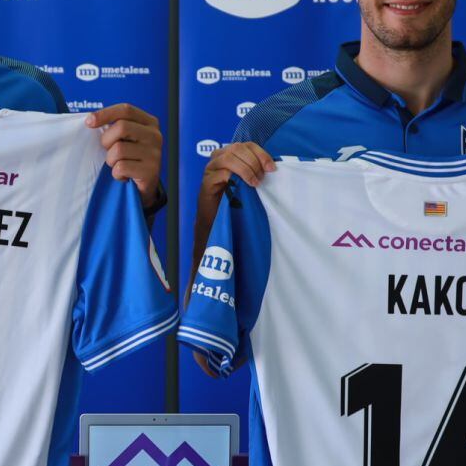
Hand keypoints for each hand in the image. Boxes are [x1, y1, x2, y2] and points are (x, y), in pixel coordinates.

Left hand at [85, 104, 162, 207]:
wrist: (146, 184)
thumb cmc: (131, 157)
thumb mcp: (127, 138)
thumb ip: (116, 126)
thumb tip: (90, 120)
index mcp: (149, 122)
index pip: (126, 110)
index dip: (105, 113)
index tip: (89, 121)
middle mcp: (155, 135)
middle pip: (121, 127)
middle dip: (107, 140)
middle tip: (108, 150)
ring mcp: (154, 153)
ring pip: (118, 149)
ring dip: (111, 160)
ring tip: (118, 164)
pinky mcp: (150, 171)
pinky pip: (121, 167)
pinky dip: (116, 173)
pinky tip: (124, 175)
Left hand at [186, 142, 275, 316]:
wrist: (213, 233)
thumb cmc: (215, 249)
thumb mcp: (211, 261)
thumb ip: (202, 279)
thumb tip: (194, 316)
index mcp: (206, 195)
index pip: (218, 169)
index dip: (237, 171)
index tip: (255, 185)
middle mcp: (212, 178)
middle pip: (226, 154)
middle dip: (247, 162)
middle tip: (262, 179)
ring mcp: (224, 169)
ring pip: (236, 148)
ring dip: (254, 156)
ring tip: (268, 172)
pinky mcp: (236, 166)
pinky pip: (246, 150)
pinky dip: (259, 154)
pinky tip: (271, 168)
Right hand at [198, 141, 275, 213]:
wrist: (217, 216)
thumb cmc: (233, 196)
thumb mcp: (246, 179)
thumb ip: (255, 168)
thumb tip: (271, 167)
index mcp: (230, 152)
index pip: (247, 145)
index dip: (261, 154)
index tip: (271, 168)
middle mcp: (218, 156)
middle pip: (237, 148)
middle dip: (253, 162)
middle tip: (261, 177)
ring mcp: (211, 168)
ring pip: (228, 158)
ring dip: (245, 170)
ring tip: (254, 183)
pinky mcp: (206, 181)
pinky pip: (221, 174)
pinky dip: (234, 178)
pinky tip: (241, 187)